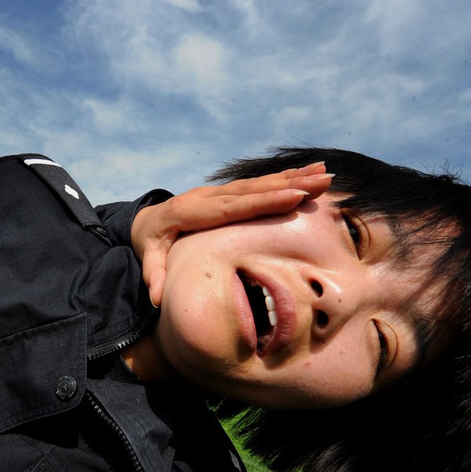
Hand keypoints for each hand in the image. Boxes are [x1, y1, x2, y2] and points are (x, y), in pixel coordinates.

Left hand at [132, 162, 330, 305]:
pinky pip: (258, 184)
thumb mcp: (149, 259)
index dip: (264, 201)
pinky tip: (308, 172)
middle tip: (323, 180)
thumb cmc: (151, 244)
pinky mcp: (227, 192)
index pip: (233, 207)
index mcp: (191, 212)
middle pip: (253, 190)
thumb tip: (156, 298)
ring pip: (259, 183)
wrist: (144, 222)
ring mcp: (218, 191)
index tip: (294, 196)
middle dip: (290, 184)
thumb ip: (154, 275)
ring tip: (326, 173)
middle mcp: (208, 196)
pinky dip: (284, 178)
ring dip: (294, 177)